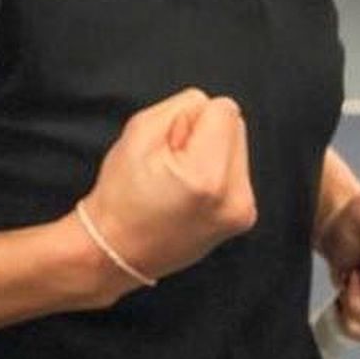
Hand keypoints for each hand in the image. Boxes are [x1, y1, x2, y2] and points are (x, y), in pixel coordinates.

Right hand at [82, 88, 256, 291]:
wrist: (116, 251)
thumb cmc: (120, 196)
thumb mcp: (139, 132)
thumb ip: (181, 107)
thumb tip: (207, 108)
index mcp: (207, 177)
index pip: (224, 109)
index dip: (191, 119)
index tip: (170, 145)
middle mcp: (234, 198)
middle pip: (235, 126)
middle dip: (204, 134)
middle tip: (171, 163)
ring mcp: (242, 212)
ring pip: (237, 147)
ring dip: (211, 153)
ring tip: (179, 179)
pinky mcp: (243, 217)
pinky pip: (236, 170)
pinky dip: (216, 172)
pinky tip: (191, 192)